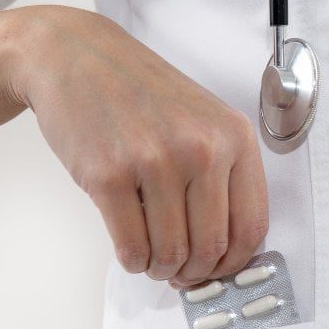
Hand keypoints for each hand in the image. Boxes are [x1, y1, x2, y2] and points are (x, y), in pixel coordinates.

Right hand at [3, 5, 267, 287]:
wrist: (76, 57)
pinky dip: (133, 262)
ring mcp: (156, 161)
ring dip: (161, 268)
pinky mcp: (109, 175)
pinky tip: (131, 249)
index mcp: (234, 137)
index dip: (235, 263)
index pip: (252, 225)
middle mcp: (202, 148)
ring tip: (153, 256)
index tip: (217, 270)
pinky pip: (132, 248)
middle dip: (194, 272)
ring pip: (172, 253)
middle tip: (178, 270)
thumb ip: (223, 176)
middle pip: (212, 247)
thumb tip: (225, 252)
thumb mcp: (203, 120)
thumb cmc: (142, 94)